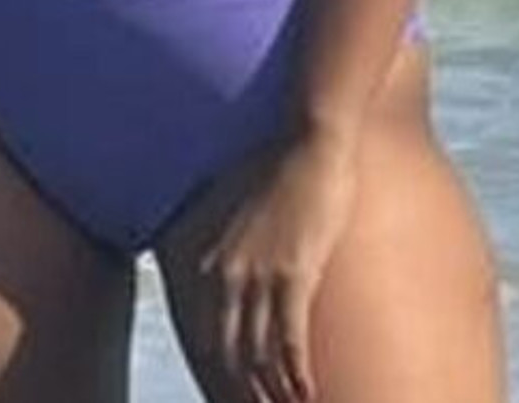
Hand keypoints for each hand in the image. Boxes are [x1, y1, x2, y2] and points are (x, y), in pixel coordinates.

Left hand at [197, 128, 359, 402]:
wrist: (308, 141)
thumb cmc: (283, 175)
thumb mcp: (246, 220)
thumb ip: (237, 251)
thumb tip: (242, 279)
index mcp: (211, 263)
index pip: (209, 339)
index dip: (223, 379)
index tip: (238, 398)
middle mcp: (228, 274)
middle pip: (231, 357)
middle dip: (247, 393)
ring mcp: (259, 275)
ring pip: (260, 356)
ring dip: (276, 393)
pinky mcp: (293, 273)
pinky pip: (290, 339)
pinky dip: (298, 375)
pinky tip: (309, 394)